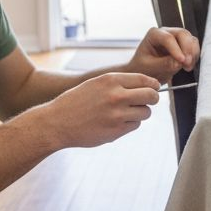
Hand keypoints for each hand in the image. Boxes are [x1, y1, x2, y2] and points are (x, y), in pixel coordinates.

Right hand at [39, 73, 159, 148]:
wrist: (57, 122)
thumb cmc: (76, 102)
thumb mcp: (95, 84)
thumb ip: (118, 83)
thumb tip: (145, 86)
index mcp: (111, 80)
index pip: (144, 79)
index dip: (153, 85)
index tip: (154, 88)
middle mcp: (116, 95)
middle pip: (151, 96)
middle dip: (152, 99)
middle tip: (148, 101)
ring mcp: (117, 114)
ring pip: (145, 112)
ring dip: (140, 113)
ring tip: (125, 113)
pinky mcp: (116, 130)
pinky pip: (135, 125)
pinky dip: (130, 124)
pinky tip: (116, 123)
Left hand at [128, 27, 198, 83]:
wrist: (145, 72)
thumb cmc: (142, 68)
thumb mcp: (149, 67)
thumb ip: (163, 64)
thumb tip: (179, 62)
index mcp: (153, 34)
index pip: (168, 38)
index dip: (176, 49)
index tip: (181, 61)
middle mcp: (165, 32)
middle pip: (182, 34)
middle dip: (187, 49)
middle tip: (187, 64)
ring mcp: (175, 37)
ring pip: (190, 39)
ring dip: (192, 53)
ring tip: (187, 67)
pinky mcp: (183, 45)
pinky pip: (193, 47)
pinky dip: (194, 56)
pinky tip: (188, 66)